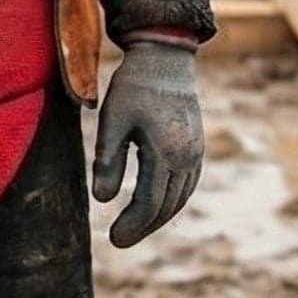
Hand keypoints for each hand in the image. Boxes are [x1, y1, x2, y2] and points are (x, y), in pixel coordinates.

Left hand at [92, 38, 202, 248]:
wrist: (166, 58)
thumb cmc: (134, 86)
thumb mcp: (112, 120)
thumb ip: (107, 159)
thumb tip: (101, 199)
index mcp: (166, 152)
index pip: (150, 202)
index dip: (132, 224)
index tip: (114, 240)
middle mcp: (187, 156)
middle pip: (167, 205)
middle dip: (144, 226)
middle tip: (120, 240)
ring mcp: (196, 152)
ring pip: (181, 197)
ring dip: (159, 216)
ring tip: (135, 227)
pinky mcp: (197, 145)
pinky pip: (188, 184)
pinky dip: (173, 201)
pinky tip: (157, 205)